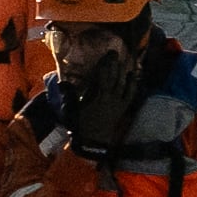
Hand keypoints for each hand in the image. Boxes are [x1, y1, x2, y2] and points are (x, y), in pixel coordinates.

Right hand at [68, 44, 141, 162]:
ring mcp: (118, 104)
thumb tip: (63, 82)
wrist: (92, 143)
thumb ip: (70, 95)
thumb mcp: (72, 110)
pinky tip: (133, 77)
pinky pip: (130, 95)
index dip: (104, 64)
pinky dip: (132, 85)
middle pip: (114, 77)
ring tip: (126, 61)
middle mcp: (110, 98)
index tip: (105, 54)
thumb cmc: (81, 126)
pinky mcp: (122, 109)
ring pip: (123, 85)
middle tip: (115, 53)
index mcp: (97, 97)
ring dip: (124, 72)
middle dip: (114, 64)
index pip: (102, 76)